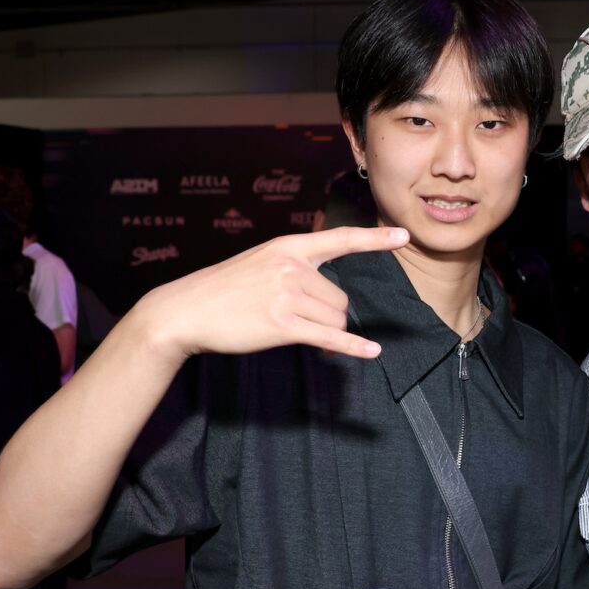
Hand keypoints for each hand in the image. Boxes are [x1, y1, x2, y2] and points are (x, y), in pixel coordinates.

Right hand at [136, 226, 407, 361]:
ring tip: (285, 328)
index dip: (375, 241)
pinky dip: (352, 348)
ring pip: (335, 321)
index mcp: (288, 247)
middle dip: (327, 316)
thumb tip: (327, 299)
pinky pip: (330, 338)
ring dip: (323, 333)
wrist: (183, 311)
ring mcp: (288, 296)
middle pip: (341, 299)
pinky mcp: (283, 325)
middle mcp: (291, 267)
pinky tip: (372, 352)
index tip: (405, 236)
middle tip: (293, 319)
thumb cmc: (221, 291)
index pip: (340, 239)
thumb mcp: (258, 264)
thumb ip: (293, 270)